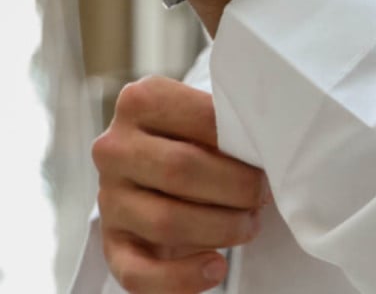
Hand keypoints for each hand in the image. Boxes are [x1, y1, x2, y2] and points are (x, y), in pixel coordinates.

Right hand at [93, 77, 268, 292]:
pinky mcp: (111, 243)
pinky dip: (181, 278)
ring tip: (248, 225)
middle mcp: (114, 146)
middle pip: (181, 169)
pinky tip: (214, 268)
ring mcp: (108, 197)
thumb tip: (266, 100)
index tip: (267, 157)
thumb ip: (225, 102)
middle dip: (235, 188)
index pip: (200, 118)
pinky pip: (138, 273)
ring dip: (220, 229)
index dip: (241, 142)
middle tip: (263, 195)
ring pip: (166, 221)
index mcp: (139, 99)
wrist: (155, 166)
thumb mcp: (202, 108)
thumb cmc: (193, 136)